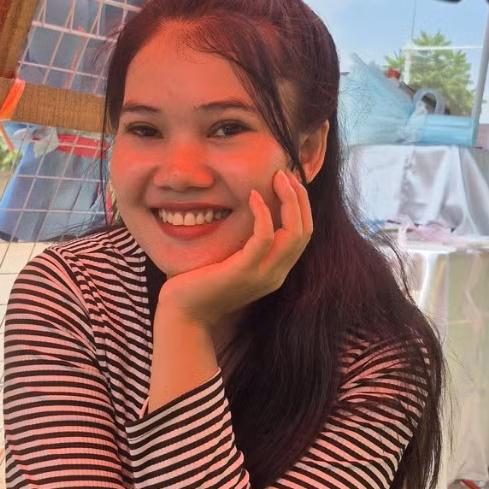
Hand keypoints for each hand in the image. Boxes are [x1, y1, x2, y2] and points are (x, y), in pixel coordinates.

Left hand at [158, 168, 313, 328]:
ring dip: (289, 200)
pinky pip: (264, 238)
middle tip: (285, 172)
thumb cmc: (201, 285)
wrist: (183, 315)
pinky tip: (252, 196)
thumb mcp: (231, 263)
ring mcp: (262, 276)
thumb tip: (248, 216)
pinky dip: (263, 214)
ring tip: (277, 177)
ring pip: (293, 233)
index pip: (303, 234)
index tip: (288, 181)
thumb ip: (245, 245)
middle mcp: (276, 275)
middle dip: (299, 197)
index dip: (301, 205)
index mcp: (276, 272)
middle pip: (304, 231)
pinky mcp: (243, 272)